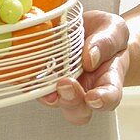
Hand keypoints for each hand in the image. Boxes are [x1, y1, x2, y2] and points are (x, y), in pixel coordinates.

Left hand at [39, 9, 129, 124]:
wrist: (88, 29)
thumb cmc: (105, 34)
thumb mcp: (114, 30)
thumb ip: (106, 43)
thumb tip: (90, 58)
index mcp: (108, 79)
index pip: (110, 96)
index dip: (103, 101)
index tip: (93, 98)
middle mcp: (85, 89)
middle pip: (79, 110)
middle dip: (71, 101)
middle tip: (65, 84)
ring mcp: (63, 85)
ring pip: (56, 102)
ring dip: (49, 96)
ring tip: (44, 83)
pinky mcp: (45, 77)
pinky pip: (35, 86)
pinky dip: (30, 81)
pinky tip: (25, 71)